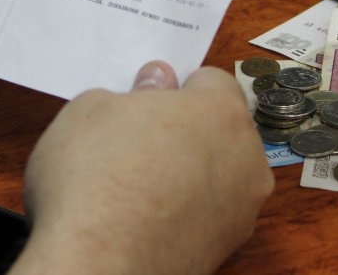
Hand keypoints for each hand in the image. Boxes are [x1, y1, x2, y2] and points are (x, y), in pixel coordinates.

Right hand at [11, 61, 272, 274]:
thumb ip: (133, 92)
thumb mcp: (91, 108)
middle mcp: (246, 160)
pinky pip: (205, 214)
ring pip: (216, 175)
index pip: (212, 81)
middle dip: (184, 130)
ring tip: (134, 183)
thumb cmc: (95, 179)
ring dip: (186, 173)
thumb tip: (152, 87)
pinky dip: (181, 212)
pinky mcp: (223, 252)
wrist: (98, 265)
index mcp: (222, 112)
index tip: (147, 97)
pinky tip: (141, 216)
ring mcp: (240, 211)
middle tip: (136, 138)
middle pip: (220, 130)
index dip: (175, 86)